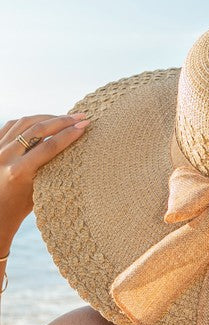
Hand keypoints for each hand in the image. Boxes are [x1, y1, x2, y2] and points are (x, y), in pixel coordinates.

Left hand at [0, 113, 89, 246]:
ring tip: (65, 117)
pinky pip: (12, 126)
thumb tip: (69, 146)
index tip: (84, 126)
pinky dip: (29, 121)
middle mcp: (6, 157)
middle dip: (62, 121)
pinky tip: (42, 121)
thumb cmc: (19, 208)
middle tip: (80, 116)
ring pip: (24, 123)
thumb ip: (48, 168)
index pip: (49, 146)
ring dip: (47, 117)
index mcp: (19, 172)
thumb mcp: (38, 191)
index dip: (68, 135)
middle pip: (38, 130)